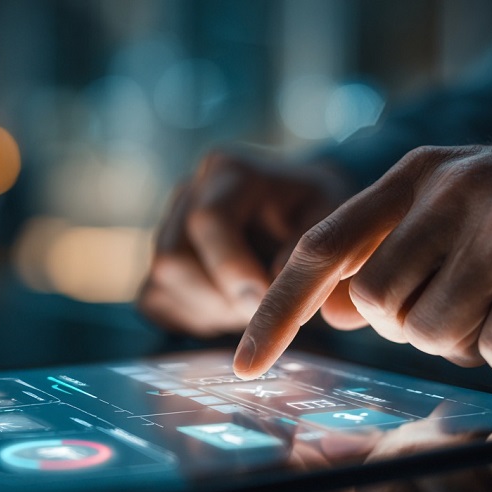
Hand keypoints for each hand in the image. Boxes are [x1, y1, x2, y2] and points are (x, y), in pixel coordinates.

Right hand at [139, 150, 351, 335]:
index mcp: (230, 171)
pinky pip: (157, 301)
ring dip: (211, 310)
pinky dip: (196, 318)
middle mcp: (189, 193)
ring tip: (254, 307)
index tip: (264, 301)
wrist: (299, 216)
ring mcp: (167, 226)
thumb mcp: (334, 223)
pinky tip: (232, 309)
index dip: (232, 268)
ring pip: (162, 283)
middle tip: (263, 311)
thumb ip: (311, 250)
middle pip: (172, 258)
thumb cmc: (320, 217)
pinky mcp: (160, 262)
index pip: (209, 219)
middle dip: (220, 298)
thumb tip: (274, 281)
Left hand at [234, 142, 491, 376]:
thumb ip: (391, 253)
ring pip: (438, 337)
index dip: (278, 308)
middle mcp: (453, 190)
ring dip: (471, 342)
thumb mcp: (451, 212)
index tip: (247, 365)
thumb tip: (336, 311)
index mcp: (415, 175)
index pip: (323, 248)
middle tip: (467, 302)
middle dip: (415, 328)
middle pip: (381, 309)